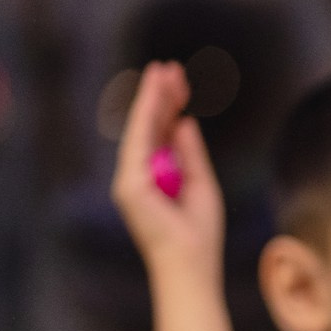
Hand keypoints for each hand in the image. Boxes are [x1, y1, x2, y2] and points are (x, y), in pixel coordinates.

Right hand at [111, 61, 225, 281]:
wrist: (189, 263)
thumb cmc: (199, 234)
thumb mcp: (201, 184)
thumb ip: (190, 153)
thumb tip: (185, 121)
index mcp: (156, 177)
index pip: (160, 135)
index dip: (170, 108)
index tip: (180, 83)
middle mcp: (138, 175)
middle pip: (149, 127)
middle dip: (160, 96)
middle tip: (169, 67)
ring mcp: (130, 179)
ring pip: (142, 128)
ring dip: (153, 98)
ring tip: (163, 71)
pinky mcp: (129, 184)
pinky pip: (140, 141)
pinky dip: (148, 115)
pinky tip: (157, 94)